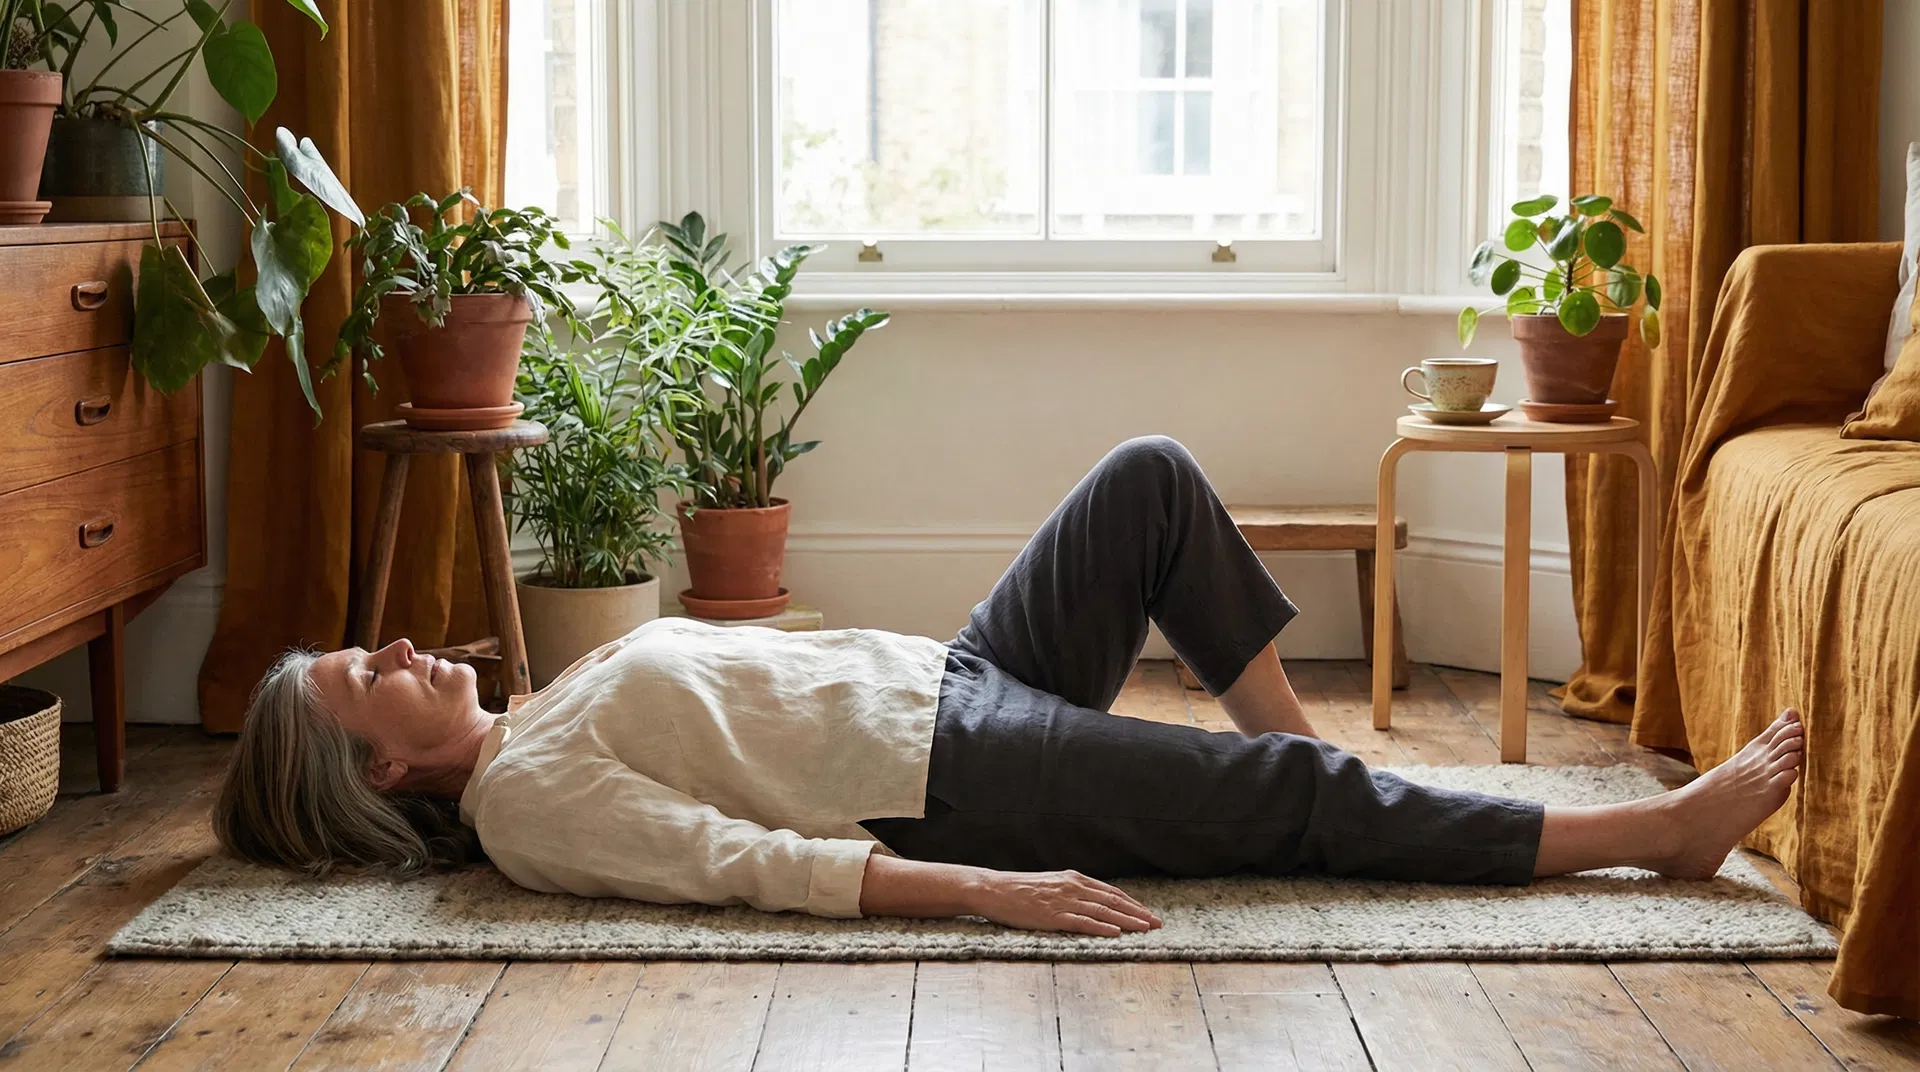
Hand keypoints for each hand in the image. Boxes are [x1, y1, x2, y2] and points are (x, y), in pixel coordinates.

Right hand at [969, 870, 1163, 936]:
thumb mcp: (1051, 883)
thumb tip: (1091, 901)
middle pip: (1113, 901)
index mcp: (1074, 878)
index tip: (1147, 913)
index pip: (1111, 892)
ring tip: (1144, 929)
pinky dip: (1101, 927)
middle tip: (1157, 923)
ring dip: (1126, 921)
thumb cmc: (1020, 889)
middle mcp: (1072, 886)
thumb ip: (1071, 890)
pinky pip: (1082, 922)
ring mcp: (1063, 900)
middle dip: (1137, 913)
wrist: (994, 889)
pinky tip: (1115, 933)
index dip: (1132, 903)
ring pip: (1102, 911)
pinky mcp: (1052, 915)